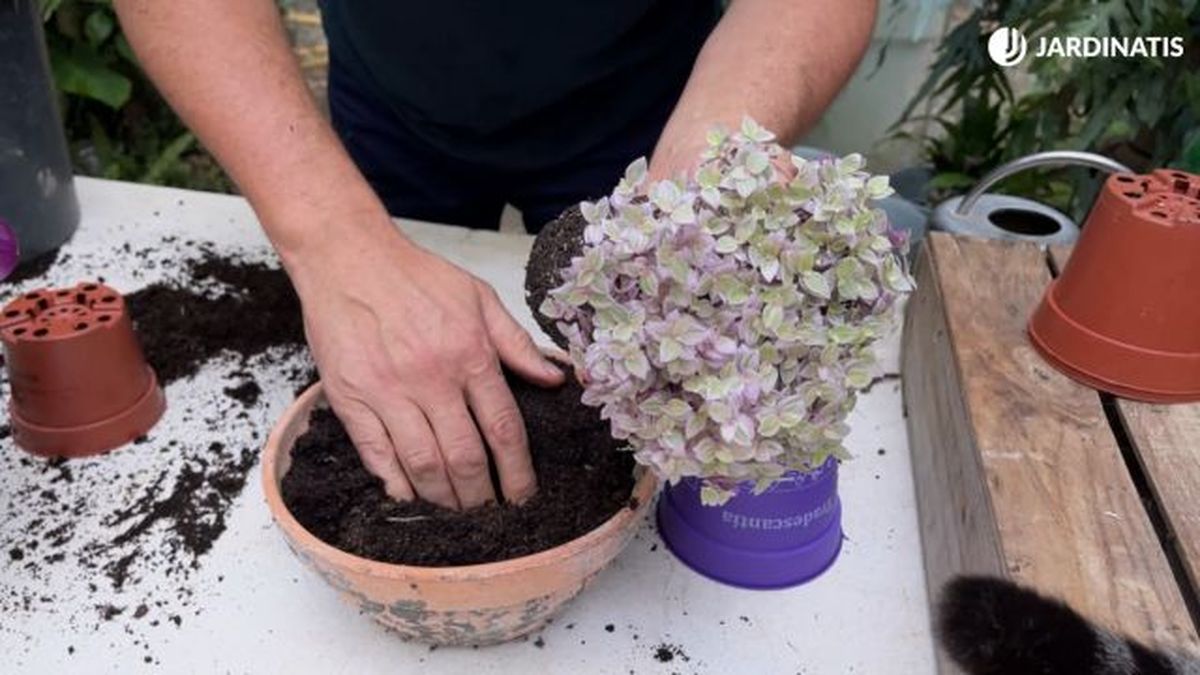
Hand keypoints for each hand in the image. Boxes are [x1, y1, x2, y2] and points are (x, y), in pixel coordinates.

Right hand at [287, 217, 563, 508]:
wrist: (347, 256)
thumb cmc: (415, 277)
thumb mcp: (478, 298)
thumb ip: (516, 343)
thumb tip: (555, 379)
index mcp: (469, 355)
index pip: (503, 429)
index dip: (518, 472)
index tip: (525, 497)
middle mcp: (431, 378)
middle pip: (466, 457)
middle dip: (484, 497)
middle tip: (494, 518)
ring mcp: (388, 391)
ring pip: (423, 464)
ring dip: (445, 500)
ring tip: (459, 516)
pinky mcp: (350, 398)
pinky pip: (376, 454)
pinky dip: (396, 484)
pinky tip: (411, 498)